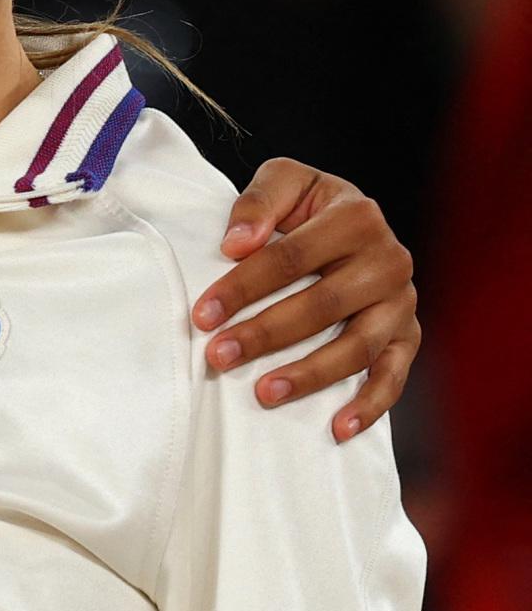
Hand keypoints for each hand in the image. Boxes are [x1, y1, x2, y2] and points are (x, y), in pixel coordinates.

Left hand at [196, 160, 418, 440]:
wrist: (348, 221)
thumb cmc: (305, 207)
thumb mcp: (284, 182)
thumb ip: (259, 202)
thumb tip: (237, 242)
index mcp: (356, 216)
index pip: (291, 257)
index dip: (244, 286)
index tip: (202, 315)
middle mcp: (388, 260)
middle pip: (324, 305)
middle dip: (266, 334)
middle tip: (218, 356)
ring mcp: (402, 302)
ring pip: (358, 346)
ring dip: (310, 374)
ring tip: (262, 393)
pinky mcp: (408, 335)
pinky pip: (394, 376)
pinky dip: (369, 405)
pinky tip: (337, 428)